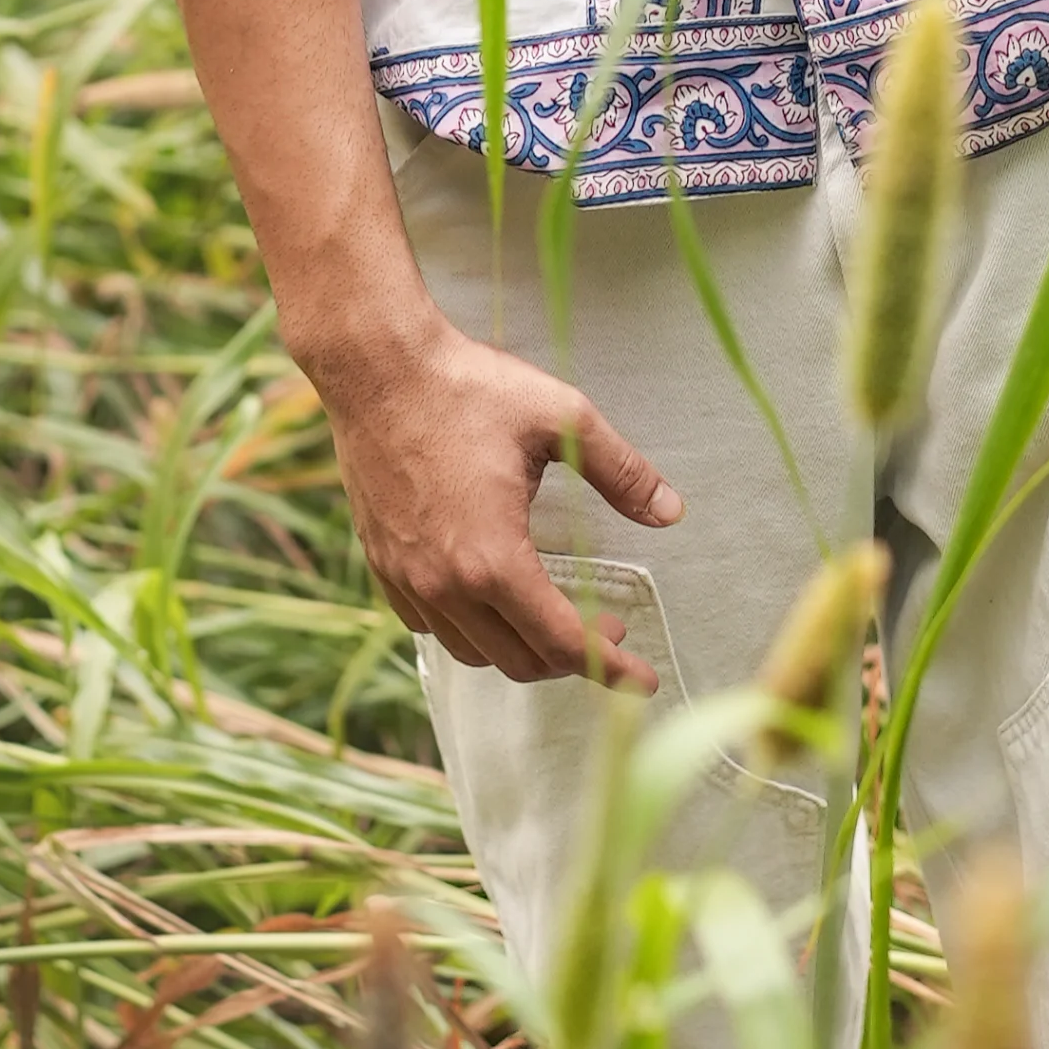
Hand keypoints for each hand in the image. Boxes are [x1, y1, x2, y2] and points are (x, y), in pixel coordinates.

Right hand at [318, 313, 681, 692]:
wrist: (377, 369)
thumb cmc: (467, 389)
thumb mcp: (561, 418)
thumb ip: (621, 472)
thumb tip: (671, 510)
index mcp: (494, 559)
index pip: (564, 643)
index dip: (611, 667)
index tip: (642, 679)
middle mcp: (446, 585)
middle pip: (521, 661)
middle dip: (573, 658)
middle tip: (608, 627)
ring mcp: (408, 580)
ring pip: (473, 652)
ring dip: (522, 647)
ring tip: (554, 614)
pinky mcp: (383, 566)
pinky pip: (431, 627)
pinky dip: (470, 629)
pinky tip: (492, 598)